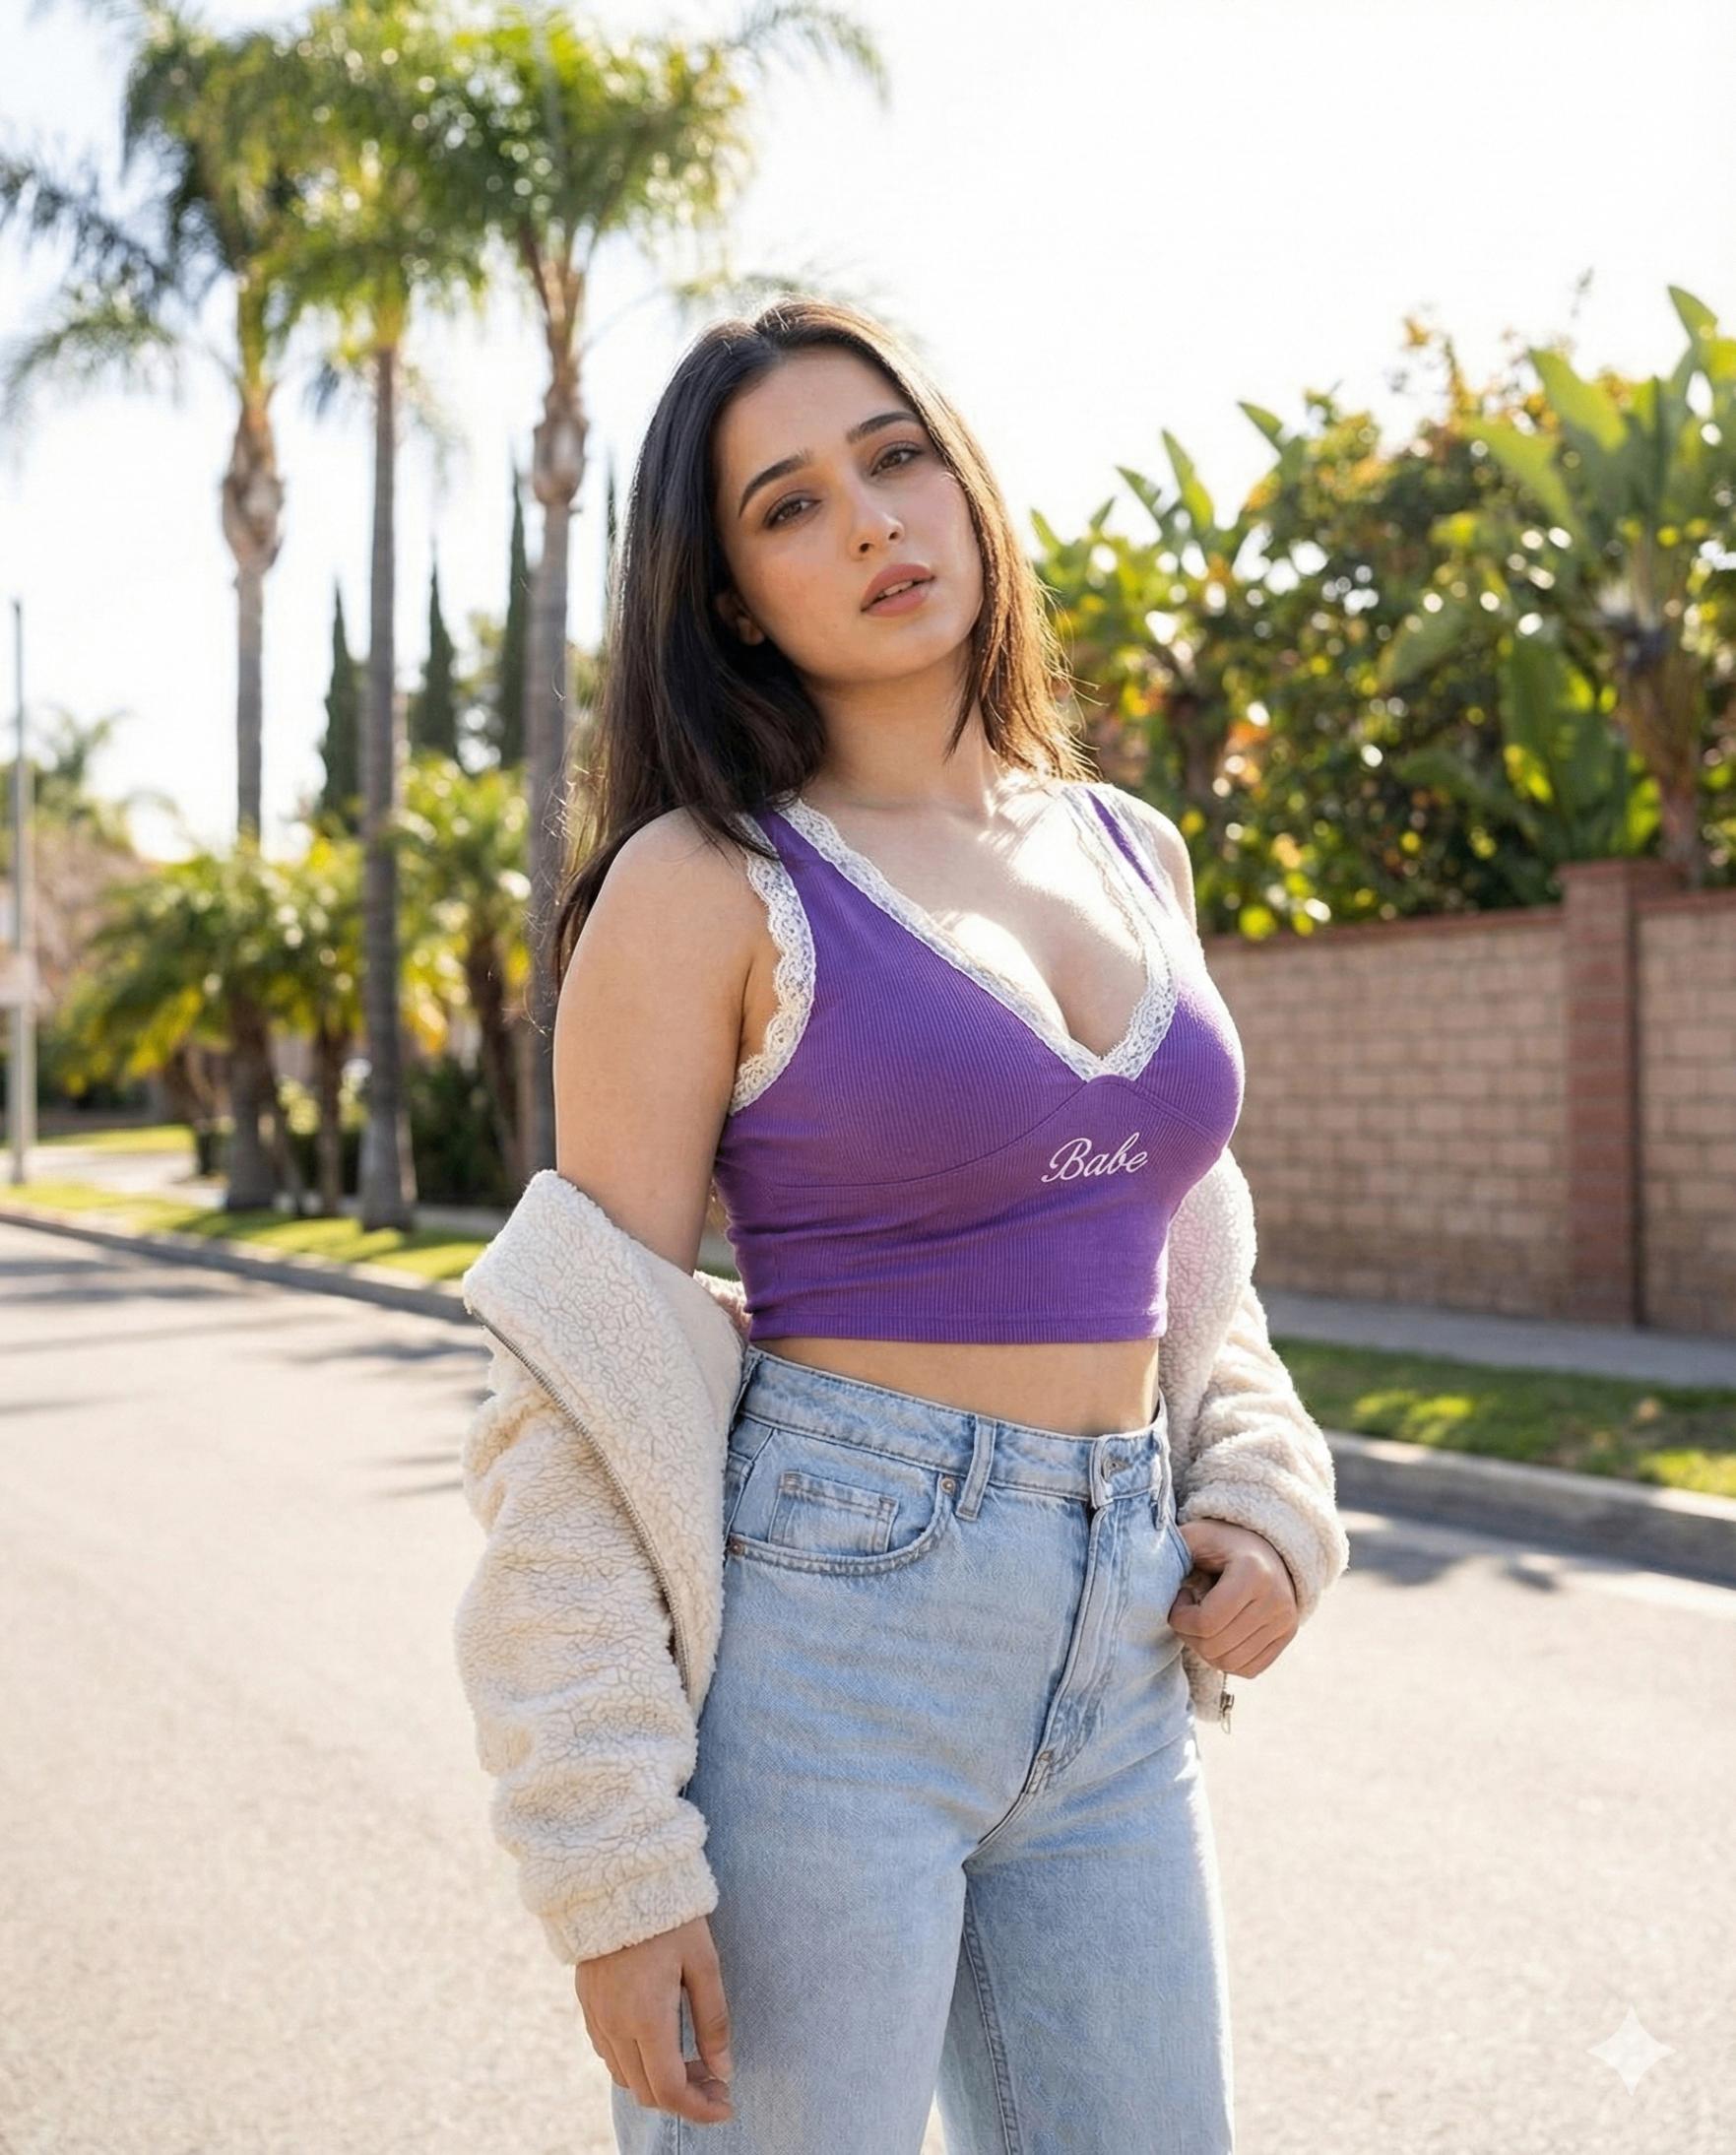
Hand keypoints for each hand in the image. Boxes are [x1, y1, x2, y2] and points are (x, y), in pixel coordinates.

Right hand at [576, 1913, 734, 2124]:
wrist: (615, 1877)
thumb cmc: (669, 1916)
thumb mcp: (704, 1963)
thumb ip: (713, 2021)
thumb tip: (723, 2072)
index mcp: (647, 2018)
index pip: (670, 2091)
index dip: (701, 2108)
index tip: (727, 2104)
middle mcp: (615, 2026)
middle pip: (647, 2092)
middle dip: (685, 2096)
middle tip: (715, 2077)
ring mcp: (596, 2017)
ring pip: (626, 2077)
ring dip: (659, 2081)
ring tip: (692, 2058)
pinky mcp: (587, 2005)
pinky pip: (609, 2054)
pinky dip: (636, 2062)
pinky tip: (660, 2038)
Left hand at [1167, 1518, 1298, 1679]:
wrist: (1264, 1548)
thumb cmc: (1219, 1543)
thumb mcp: (1195, 1536)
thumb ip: (1172, 1549)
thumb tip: (1145, 1571)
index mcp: (1253, 1572)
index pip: (1207, 1622)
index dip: (1180, 1619)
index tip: (1180, 1597)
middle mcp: (1276, 1599)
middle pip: (1216, 1646)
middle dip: (1189, 1635)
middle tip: (1186, 1612)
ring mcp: (1285, 1621)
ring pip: (1230, 1663)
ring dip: (1205, 1649)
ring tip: (1203, 1621)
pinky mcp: (1287, 1637)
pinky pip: (1248, 1669)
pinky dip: (1225, 1659)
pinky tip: (1220, 1632)